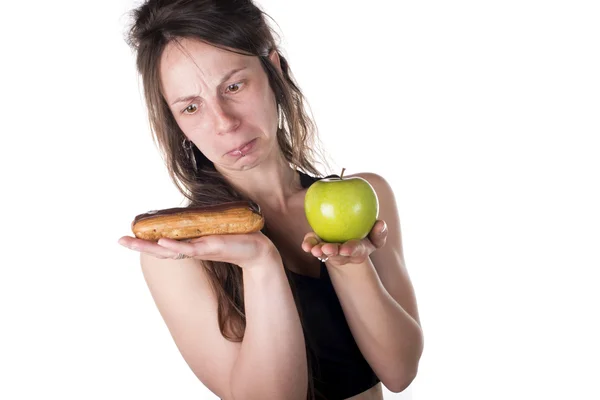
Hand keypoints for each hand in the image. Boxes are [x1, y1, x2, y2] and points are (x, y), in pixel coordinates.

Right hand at [118, 231, 277, 268]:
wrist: (258, 250)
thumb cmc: (238, 238)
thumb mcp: (216, 228)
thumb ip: (203, 223)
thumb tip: (193, 212)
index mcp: (190, 243)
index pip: (162, 242)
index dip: (144, 241)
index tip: (125, 236)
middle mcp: (192, 248)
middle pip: (160, 248)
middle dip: (139, 245)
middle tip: (120, 241)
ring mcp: (200, 249)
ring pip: (171, 250)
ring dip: (152, 247)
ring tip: (133, 242)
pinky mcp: (211, 248)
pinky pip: (190, 248)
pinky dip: (175, 246)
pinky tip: (162, 243)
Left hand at [301, 220, 387, 266]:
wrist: (348, 236)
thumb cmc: (366, 234)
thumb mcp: (376, 235)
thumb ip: (380, 231)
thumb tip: (381, 223)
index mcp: (359, 251)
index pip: (357, 251)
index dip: (351, 250)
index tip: (345, 249)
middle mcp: (344, 254)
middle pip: (338, 256)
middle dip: (332, 253)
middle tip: (326, 249)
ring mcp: (331, 251)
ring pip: (325, 253)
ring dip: (319, 251)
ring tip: (314, 249)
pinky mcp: (319, 246)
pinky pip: (313, 246)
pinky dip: (309, 245)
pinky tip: (306, 245)